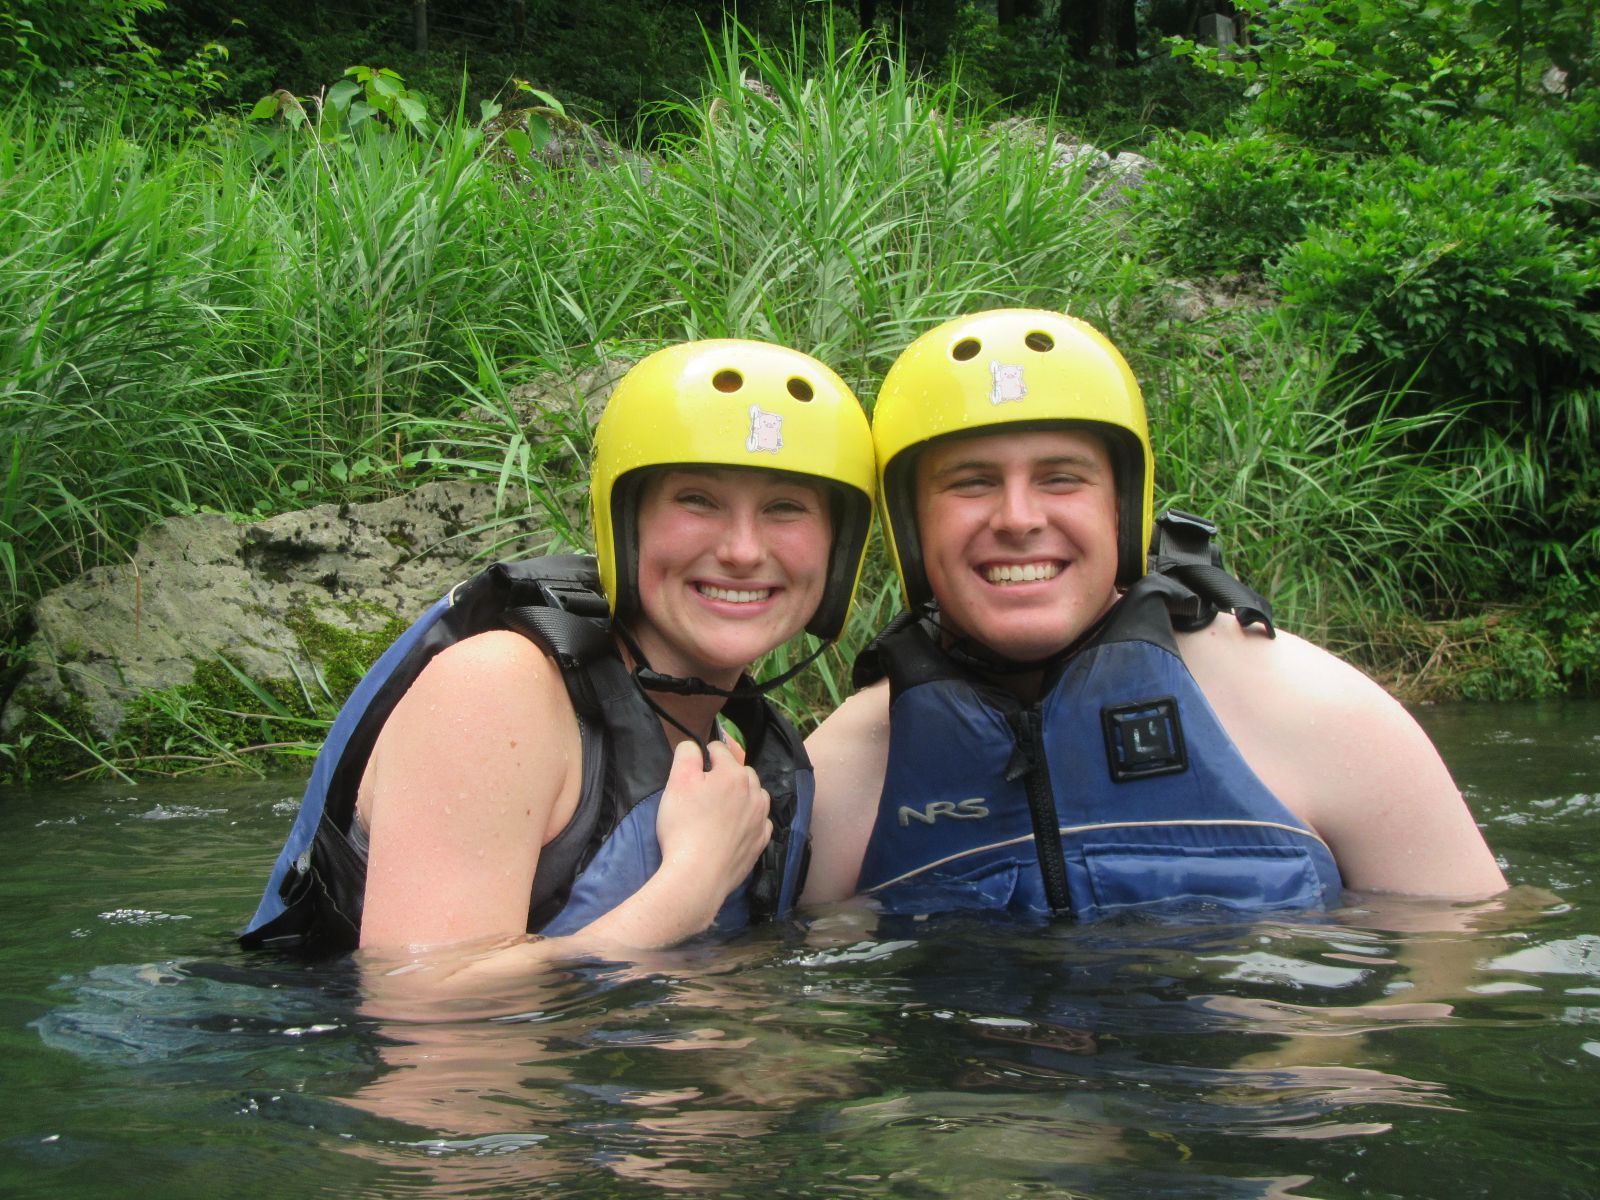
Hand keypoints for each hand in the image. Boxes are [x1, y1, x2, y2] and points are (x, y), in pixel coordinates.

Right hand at [655, 738, 772, 905]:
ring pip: (756, 796)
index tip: (692, 772)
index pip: (719, 750)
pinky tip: (734, 829)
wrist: (697, 875)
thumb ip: (686, 755)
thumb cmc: (684, 826)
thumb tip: (694, 746)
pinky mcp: (761, 843)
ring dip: (743, 796)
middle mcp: (754, 793)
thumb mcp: (677, 782)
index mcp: (734, 774)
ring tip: (722, 809)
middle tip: (704, 792)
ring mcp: (760, 819)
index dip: (703, 757)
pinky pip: (760, 822)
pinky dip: (750, 820)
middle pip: (742, 772)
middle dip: (726, 775)